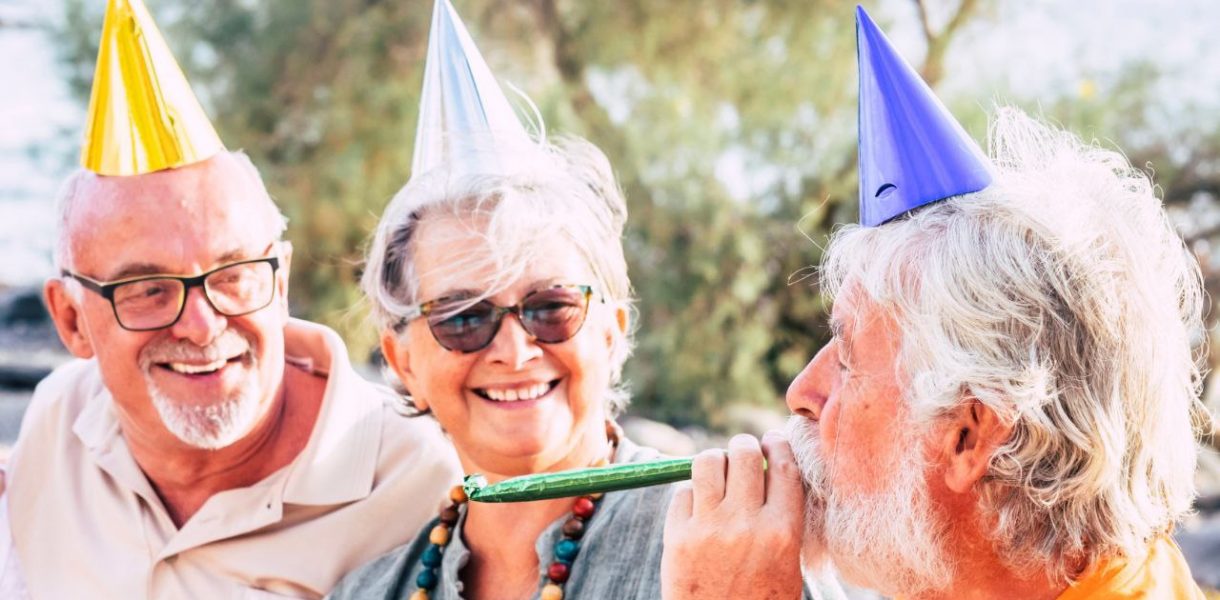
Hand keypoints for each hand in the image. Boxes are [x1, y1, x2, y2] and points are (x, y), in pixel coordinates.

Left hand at [662, 431, 805, 599]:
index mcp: (783, 532)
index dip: (778, 444)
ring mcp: (709, 529)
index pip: (784, 467)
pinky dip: (690, 493)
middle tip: (742, 451)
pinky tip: (697, 506)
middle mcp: (746, 524)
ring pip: (707, 462)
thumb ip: (782, 519)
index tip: (772, 439)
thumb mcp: (787, 565)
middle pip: (744, 454)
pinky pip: (682, 492)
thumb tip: (772, 469)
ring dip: (714, 460)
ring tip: (716, 469)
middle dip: (743, 446)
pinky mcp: (677, 537)